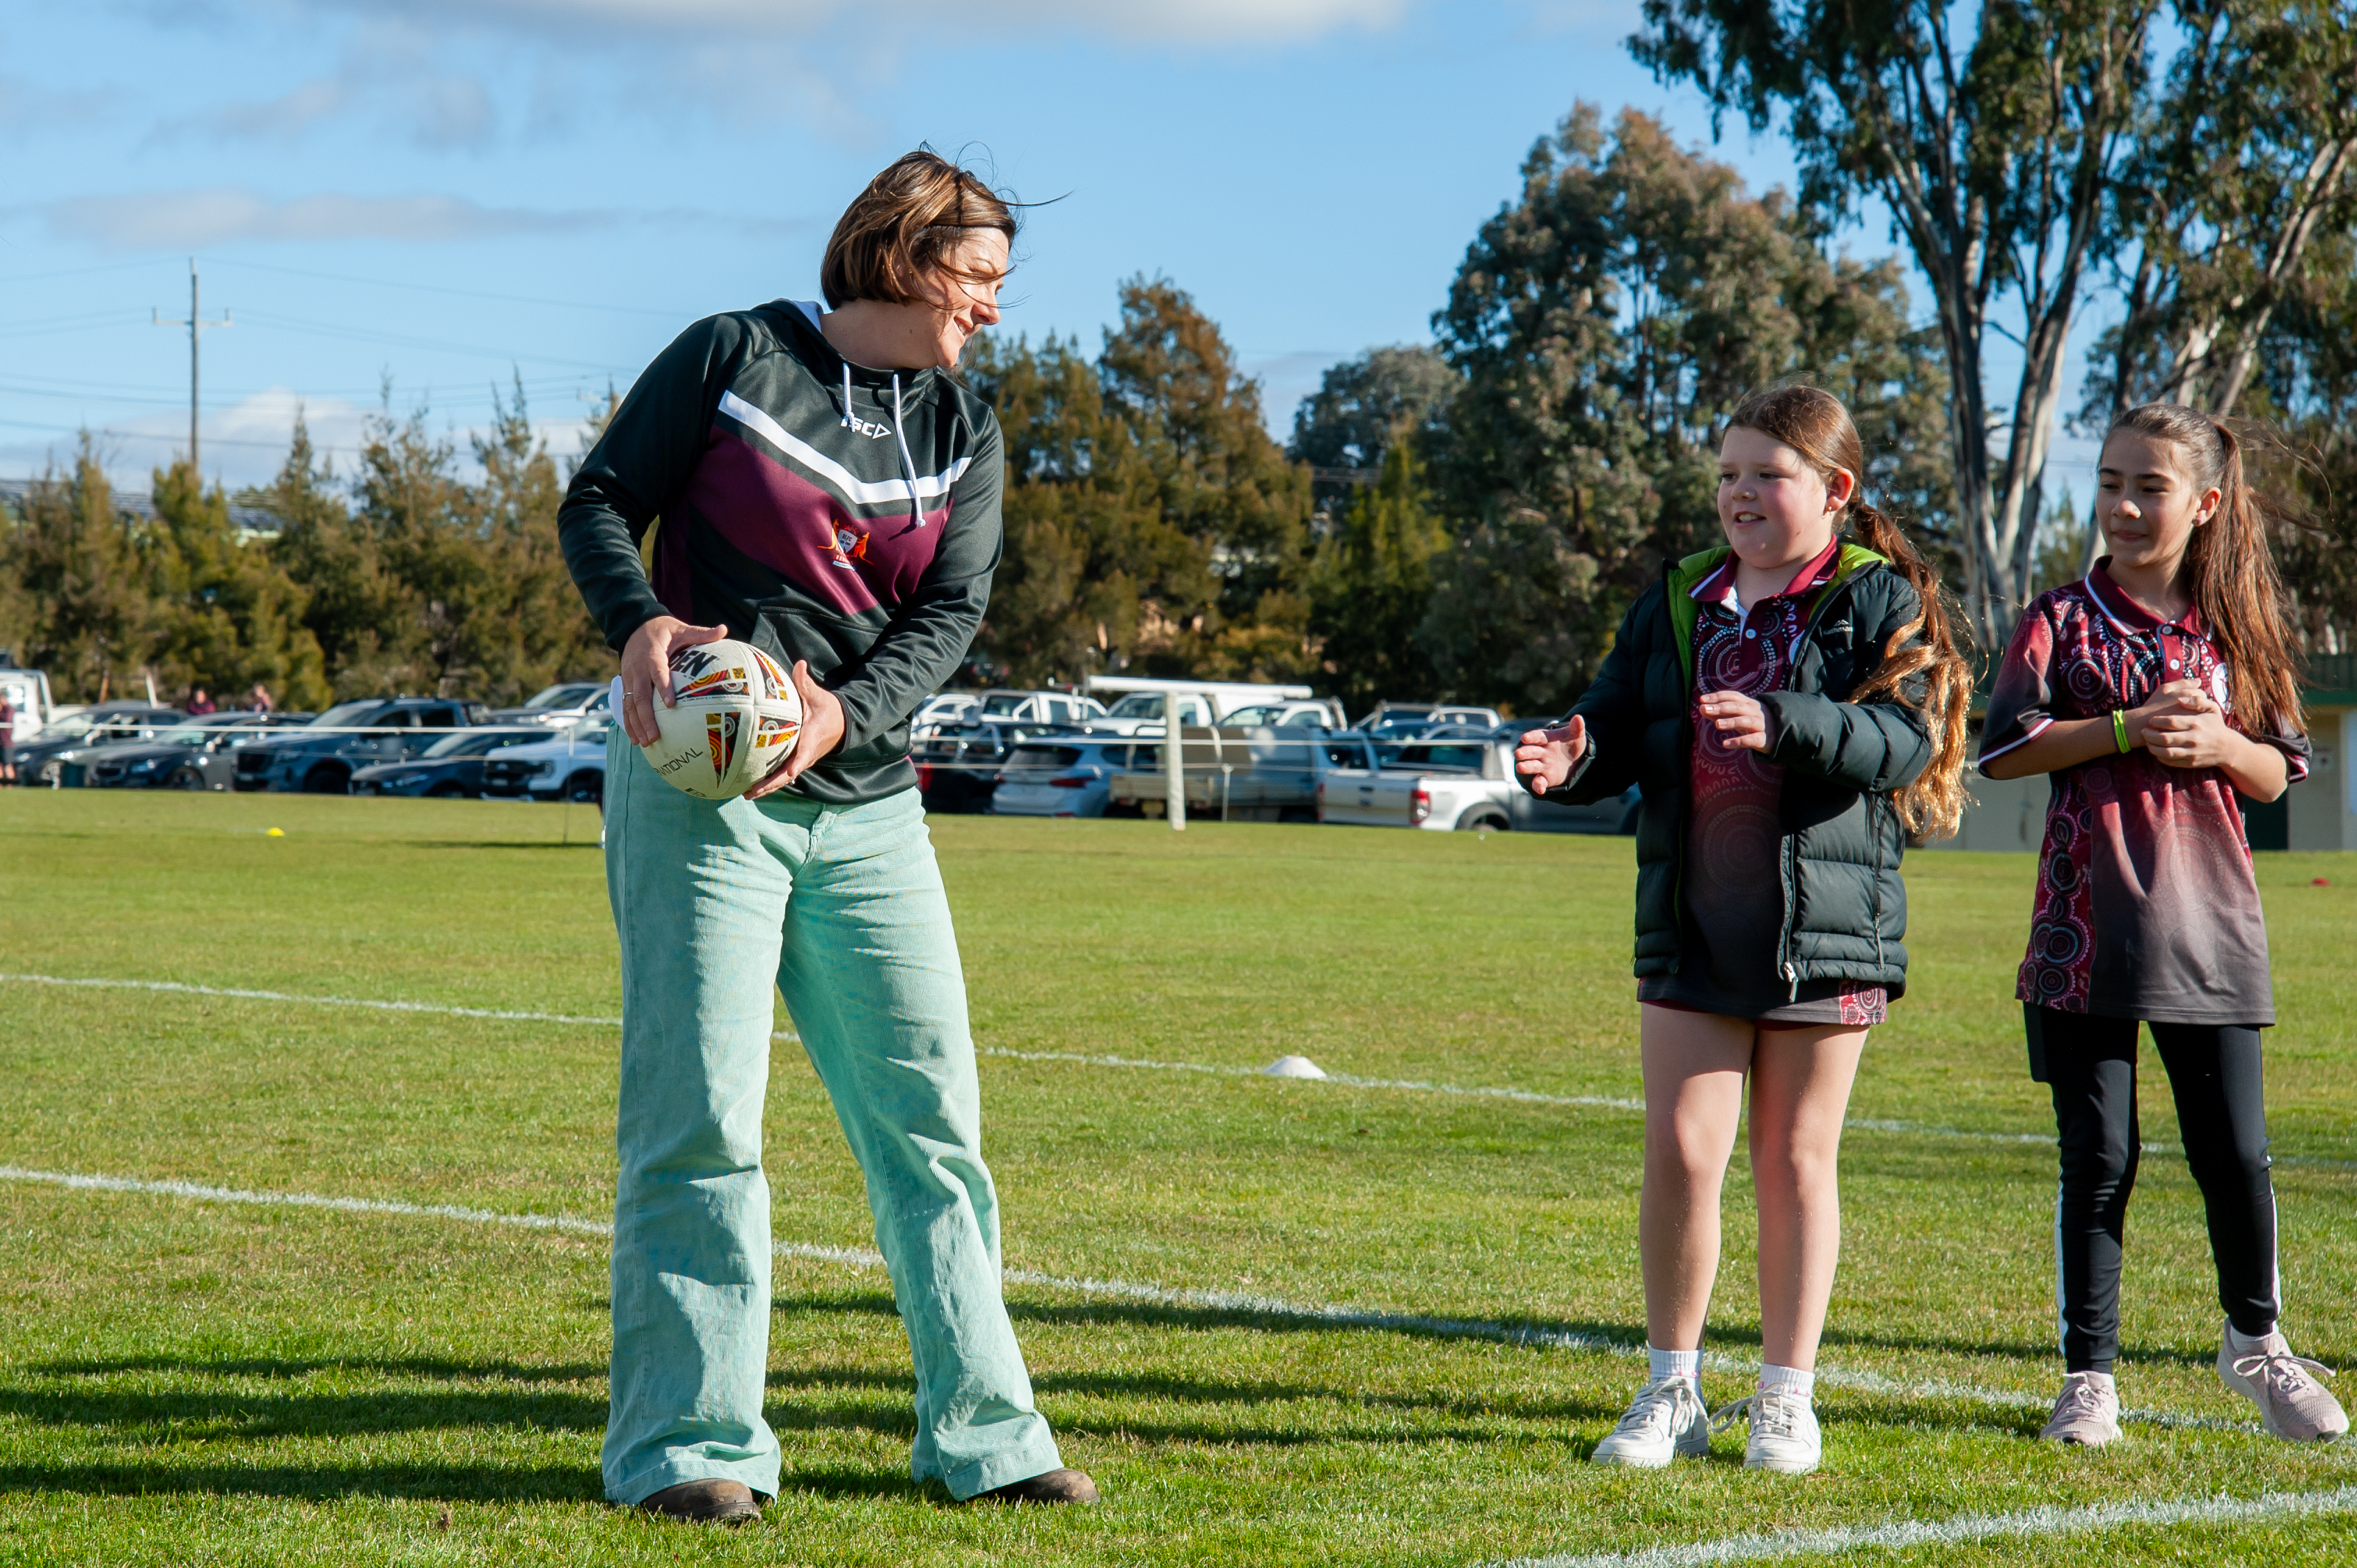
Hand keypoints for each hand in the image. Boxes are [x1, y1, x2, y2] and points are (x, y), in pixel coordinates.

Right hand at [618, 615, 728, 746]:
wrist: (634, 626)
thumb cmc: (663, 631)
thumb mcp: (681, 629)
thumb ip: (701, 633)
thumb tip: (724, 629)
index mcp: (652, 654)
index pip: (657, 671)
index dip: (663, 687)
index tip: (671, 704)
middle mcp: (637, 668)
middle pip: (639, 695)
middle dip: (646, 717)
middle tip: (655, 736)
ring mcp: (629, 678)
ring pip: (629, 704)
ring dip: (636, 724)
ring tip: (645, 743)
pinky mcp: (625, 684)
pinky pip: (624, 705)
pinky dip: (628, 722)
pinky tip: (635, 738)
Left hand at [744, 661, 844, 799]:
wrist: (842, 723)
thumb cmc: (828, 709)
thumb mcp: (818, 695)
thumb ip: (805, 682)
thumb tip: (799, 664)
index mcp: (812, 738)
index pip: (804, 754)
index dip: (797, 764)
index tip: (788, 772)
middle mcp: (806, 754)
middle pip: (788, 775)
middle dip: (771, 785)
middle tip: (751, 792)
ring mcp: (802, 761)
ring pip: (784, 779)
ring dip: (767, 788)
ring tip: (747, 795)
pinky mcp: (797, 762)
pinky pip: (782, 775)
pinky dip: (769, 783)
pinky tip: (752, 787)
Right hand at [1513, 716, 1585, 793]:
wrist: (1575, 761)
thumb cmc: (1572, 745)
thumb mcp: (1577, 736)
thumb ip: (1577, 727)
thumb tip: (1578, 717)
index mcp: (1547, 739)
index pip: (1537, 737)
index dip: (1531, 737)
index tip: (1525, 738)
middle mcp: (1541, 752)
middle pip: (1531, 751)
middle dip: (1524, 753)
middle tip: (1517, 754)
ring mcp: (1542, 765)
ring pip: (1532, 766)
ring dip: (1526, 767)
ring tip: (1520, 767)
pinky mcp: (1545, 777)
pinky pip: (1540, 781)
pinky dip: (1538, 785)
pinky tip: (1540, 790)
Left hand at [1698, 690, 1772, 751]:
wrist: (1777, 734)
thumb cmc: (1750, 722)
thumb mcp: (1736, 716)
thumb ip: (1719, 712)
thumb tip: (1701, 708)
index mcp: (1748, 703)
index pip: (1733, 696)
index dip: (1718, 696)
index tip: (1702, 699)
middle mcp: (1755, 712)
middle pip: (1738, 707)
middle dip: (1721, 707)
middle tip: (1704, 709)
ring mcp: (1761, 725)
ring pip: (1747, 721)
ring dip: (1731, 721)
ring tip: (1717, 724)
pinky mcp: (1763, 739)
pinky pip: (1752, 739)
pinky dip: (1739, 741)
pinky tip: (1725, 744)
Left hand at [2142, 701, 2238, 769]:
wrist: (2228, 748)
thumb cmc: (2215, 725)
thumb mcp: (2212, 709)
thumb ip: (2197, 700)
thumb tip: (2179, 699)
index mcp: (2196, 723)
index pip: (2171, 721)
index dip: (2157, 721)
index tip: (2151, 720)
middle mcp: (2194, 739)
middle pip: (2165, 738)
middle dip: (2150, 734)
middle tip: (2143, 731)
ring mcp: (2192, 752)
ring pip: (2165, 752)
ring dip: (2152, 747)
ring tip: (2147, 741)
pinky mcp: (2190, 763)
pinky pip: (2170, 761)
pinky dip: (2159, 756)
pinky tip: (2155, 750)